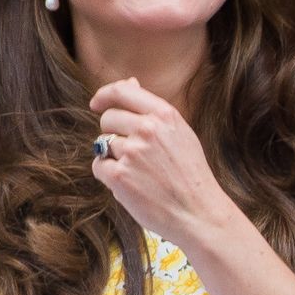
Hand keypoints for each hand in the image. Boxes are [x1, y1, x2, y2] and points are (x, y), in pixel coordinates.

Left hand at [90, 77, 228, 245]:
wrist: (198, 212)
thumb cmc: (189, 174)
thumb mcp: (179, 132)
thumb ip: (152, 109)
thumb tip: (130, 82)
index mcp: (164, 115)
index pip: (123, 91)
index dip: (104, 95)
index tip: (96, 103)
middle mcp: (148, 129)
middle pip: (108, 118)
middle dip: (112, 133)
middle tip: (131, 153)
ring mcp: (132, 152)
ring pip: (103, 144)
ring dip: (113, 157)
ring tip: (138, 172)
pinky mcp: (119, 176)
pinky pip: (98, 165)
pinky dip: (108, 175)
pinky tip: (129, 184)